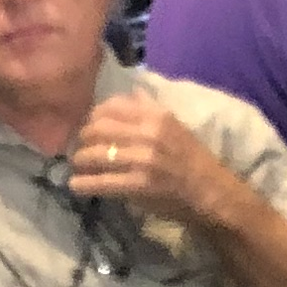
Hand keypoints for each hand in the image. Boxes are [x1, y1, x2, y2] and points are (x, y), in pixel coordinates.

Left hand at [68, 92, 235, 229]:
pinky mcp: (138, 185)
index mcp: (157, 115)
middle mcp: (148, 133)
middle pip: (99, 128)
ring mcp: (142, 159)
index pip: (113, 106)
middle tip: (80, 145)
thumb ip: (151, 109)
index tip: (91, 124)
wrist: (211, 193)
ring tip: (77, 164)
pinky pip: (102, 182)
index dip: (95, 115)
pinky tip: (75, 185)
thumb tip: (132, 93)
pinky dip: (84, 183)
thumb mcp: (176, 126)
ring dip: (81, 159)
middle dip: (83, 137)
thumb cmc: (193, 160)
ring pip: (97, 154)